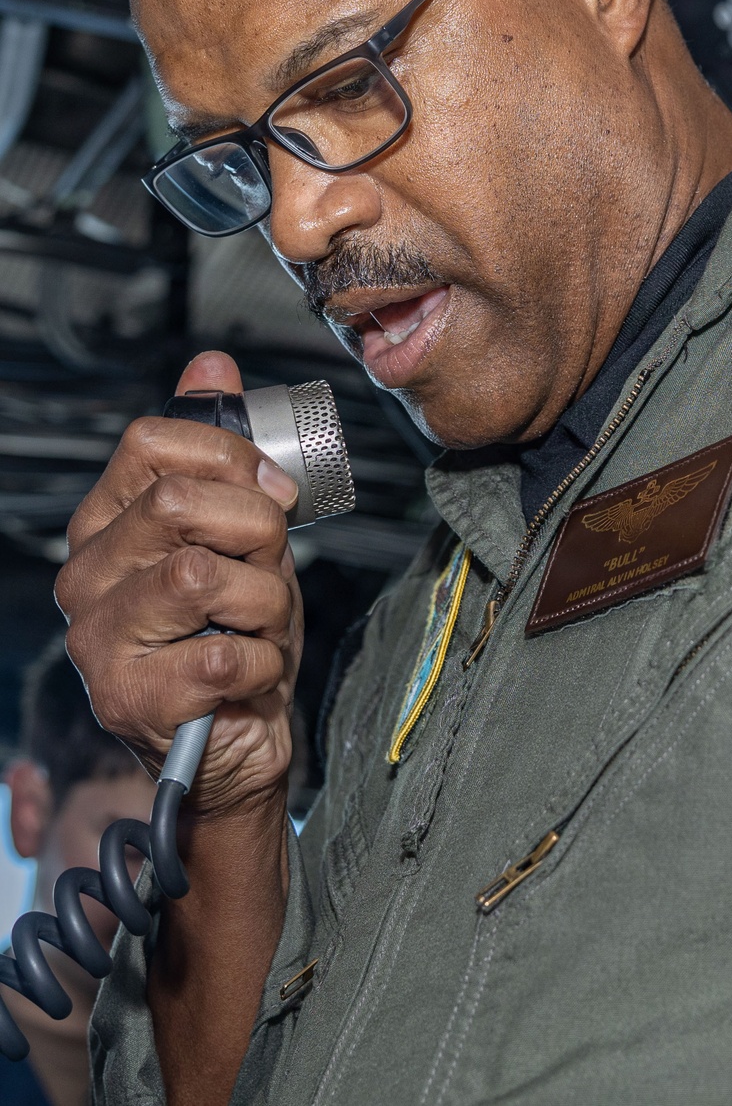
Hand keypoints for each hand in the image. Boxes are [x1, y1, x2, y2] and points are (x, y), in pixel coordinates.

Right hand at [56, 351, 302, 819]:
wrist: (237, 742)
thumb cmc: (234, 631)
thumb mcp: (238, 531)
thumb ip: (219, 449)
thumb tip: (211, 364)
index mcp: (105, 523)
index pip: (153, 442)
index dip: (232, 458)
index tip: (269, 493)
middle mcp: (85, 576)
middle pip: (180, 502)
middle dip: (258, 531)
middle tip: (270, 568)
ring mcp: (97, 641)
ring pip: (203, 573)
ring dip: (264, 601)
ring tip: (259, 626)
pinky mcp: (129, 700)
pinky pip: (223, 651)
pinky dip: (261, 662)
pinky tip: (249, 673)